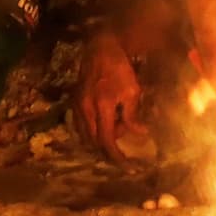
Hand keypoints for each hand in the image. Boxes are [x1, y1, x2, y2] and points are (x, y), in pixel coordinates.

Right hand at [73, 25, 155, 160]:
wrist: (100, 48)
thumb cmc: (120, 68)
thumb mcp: (132, 91)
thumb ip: (133, 115)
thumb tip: (140, 134)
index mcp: (102, 107)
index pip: (106, 140)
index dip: (116, 156)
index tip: (127, 166)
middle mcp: (85, 109)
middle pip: (94, 141)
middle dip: (109, 146)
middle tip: (124, 139)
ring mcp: (77, 106)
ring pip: (86, 134)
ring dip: (100, 138)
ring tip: (116, 127)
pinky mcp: (74, 101)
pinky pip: (80, 125)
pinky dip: (92, 130)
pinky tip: (104, 122)